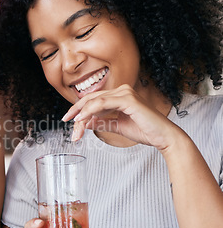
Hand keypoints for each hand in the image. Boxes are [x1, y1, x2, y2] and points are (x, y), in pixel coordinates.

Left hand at [62, 85, 179, 149]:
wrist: (162, 137)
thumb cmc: (144, 131)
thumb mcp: (116, 126)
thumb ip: (101, 122)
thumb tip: (85, 122)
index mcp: (119, 95)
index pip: (93, 99)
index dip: (79, 108)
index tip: (68, 119)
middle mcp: (122, 90)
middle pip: (91, 98)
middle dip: (76, 110)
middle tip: (65, 120)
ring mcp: (125, 93)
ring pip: (95, 101)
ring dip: (82, 113)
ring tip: (74, 126)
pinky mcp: (128, 99)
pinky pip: (103, 103)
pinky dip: (90, 110)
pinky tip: (82, 119)